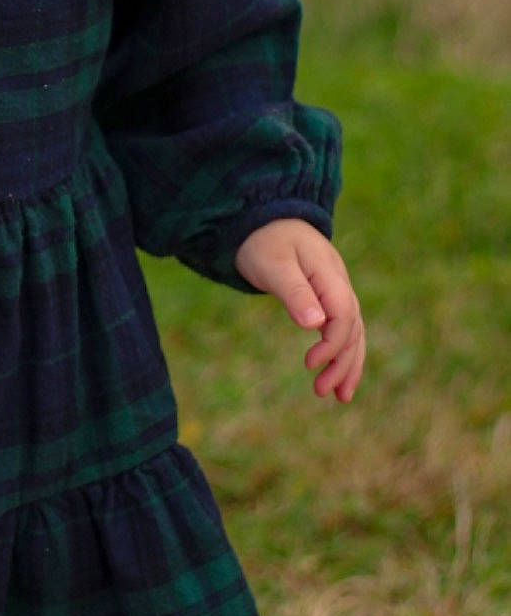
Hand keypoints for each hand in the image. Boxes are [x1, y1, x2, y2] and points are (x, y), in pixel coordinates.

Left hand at [234, 218, 364, 401]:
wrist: (262, 219)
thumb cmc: (264, 241)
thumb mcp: (274, 265)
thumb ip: (295, 292)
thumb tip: (315, 324)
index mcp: (329, 274)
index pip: (343, 316)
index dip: (332, 345)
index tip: (309, 364)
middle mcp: (339, 283)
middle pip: (353, 329)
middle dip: (342, 363)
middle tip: (322, 392)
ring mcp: (336, 289)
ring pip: (352, 332)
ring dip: (347, 363)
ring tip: (338, 396)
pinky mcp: (326, 296)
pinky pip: (342, 327)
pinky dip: (341, 351)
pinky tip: (334, 372)